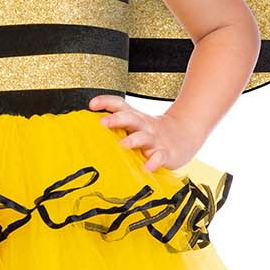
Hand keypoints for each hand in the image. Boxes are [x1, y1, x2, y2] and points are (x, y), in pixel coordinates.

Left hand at [87, 95, 203, 171]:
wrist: (185, 134)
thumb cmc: (151, 132)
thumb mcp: (134, 123)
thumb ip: (114, 124)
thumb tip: (84, 129)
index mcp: (134, 117)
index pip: (120, 105)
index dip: (106, 102)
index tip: (92, 104)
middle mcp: (144, 126)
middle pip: (131, 118)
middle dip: (117, 119)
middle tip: (103, 123)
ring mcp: (155, 139)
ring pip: (144, 137)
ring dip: (133, 140)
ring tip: (123, 145)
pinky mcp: (165, 153)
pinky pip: (159, 157)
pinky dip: (154, 162)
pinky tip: (147, 167)